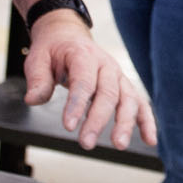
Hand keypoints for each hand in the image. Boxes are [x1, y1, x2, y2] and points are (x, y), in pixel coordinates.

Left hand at [24, 11, 155, 151]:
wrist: (67, 37)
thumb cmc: (53, 51)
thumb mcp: (37, 59)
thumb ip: (37, 80)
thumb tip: (33, 99)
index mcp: (83, 55)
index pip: (83, 81)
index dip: (77, 104)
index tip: (69, 126)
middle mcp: (106, 65)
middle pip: (108, 93)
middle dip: (99, 120)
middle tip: (87, 143)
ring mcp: (118, 76)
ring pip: (128, 99)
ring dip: (126, 123)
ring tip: (119, 145)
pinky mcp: (124, 87)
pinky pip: (140, 104)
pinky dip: (147, 121)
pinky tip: (150, 140)